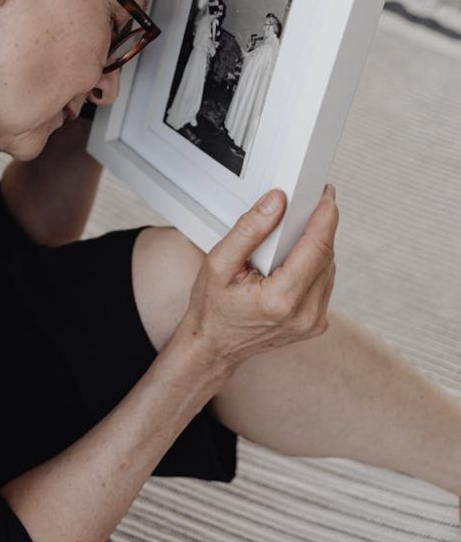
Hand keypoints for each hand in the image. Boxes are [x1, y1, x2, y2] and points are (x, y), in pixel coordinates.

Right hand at [178, 186, 337, 381]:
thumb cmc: (212, 308)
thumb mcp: (219, 262)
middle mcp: (304, 314)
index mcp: (281, 299)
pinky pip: (324, 282)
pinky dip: (313, 265)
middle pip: (326, 255)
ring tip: (286, 241)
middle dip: (317, 226)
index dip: (325, 215)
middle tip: (301, 207)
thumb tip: (276, 203)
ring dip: (315, 246)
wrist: (213, 346)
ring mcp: (313, 322)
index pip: (317, 247)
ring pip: (329, 267)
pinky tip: (291, 262)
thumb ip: (249, 229)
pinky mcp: (316, 323)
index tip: (325, 195)